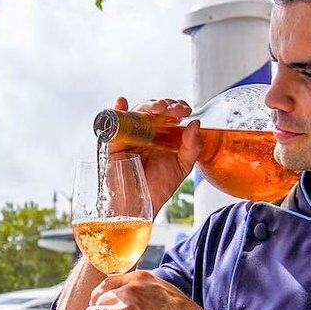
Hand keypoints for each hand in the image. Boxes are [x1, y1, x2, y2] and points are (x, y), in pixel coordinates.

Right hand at [108, 96, 201, 214]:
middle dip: (164, 105)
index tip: (185, 111)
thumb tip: (195, 123)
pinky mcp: (115, 142)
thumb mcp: (181, 167)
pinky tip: (122, 102)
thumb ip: (192, 147)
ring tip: (157, 108)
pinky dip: (117, 111)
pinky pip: (115, 124)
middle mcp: (147, 132)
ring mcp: (131, 136)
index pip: (170, 114)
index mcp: (163, 135)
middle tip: (172, 111)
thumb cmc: (158, 188)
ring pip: (137, 113)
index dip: (177, 108)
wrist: (140, 206)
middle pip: (154, 109)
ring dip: (147, 106)